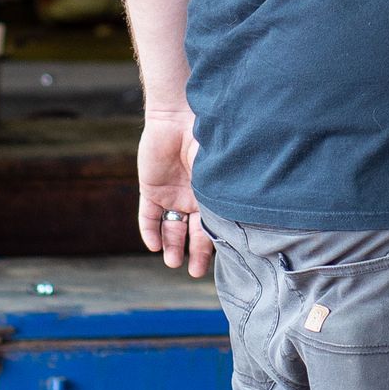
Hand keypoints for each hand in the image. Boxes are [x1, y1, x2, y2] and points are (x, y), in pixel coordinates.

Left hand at [137, 111, 214, 276]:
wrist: (178, 115)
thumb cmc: (207, 139)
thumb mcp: (219, 171)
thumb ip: (224, 195)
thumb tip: (240, 224)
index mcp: (213, 194)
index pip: (215, 226)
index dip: (217, 245)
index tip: (222, 262)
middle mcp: (193, 198)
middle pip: (194, 232)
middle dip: (195, 254)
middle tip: (195, 273)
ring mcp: (171, 194)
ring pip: (171, 227)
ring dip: (172, 246)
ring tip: (173, 262)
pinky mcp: (151, 189)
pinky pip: (148, 215)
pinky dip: (150, 231)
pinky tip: (152, 246)